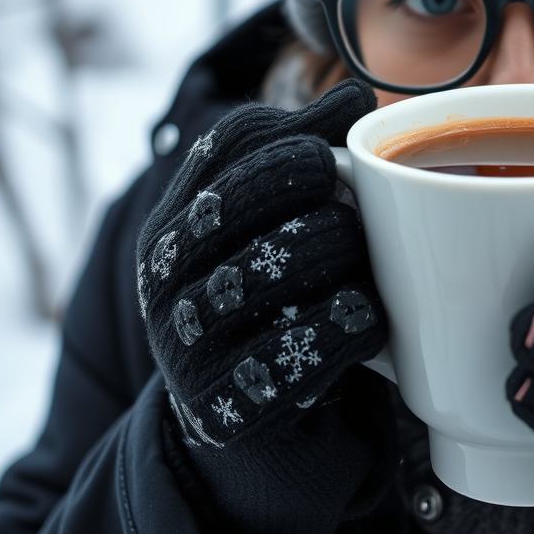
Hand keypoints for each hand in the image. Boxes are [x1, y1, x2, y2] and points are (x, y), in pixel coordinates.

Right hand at [139, 79, 382, 452]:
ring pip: (264, 274)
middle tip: (355, 215)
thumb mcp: (267, 238)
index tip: (333, 154)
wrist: (248, 439)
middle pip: (236, 202)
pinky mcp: (223, 410)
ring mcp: (185, 349)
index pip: (221, 150)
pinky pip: (293, 356)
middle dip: (311, 194)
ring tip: (370, 270)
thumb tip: (351, 95)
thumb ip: (300, 163)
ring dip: (338, 260)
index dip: (287, 137)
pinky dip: (344, 330)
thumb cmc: (270, 315)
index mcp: (171, 230)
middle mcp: (162, 284)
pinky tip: (368, 321)